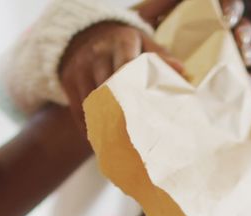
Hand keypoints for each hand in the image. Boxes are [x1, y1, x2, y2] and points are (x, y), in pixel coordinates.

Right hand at [58, 0, 250, 127]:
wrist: (88, 33)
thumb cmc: (126, 44)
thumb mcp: (144, 43)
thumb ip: (160, 58)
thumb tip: (182, 71)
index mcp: (121, 41)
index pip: (126, 65)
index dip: (132, 87)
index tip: (142, 112)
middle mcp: (97, 52)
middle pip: (107, 86)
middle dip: (119, 112)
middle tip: (133, 138)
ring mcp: (80, 66)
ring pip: (91, 101)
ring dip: (103, 123)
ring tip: (118, 146)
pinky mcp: (68, 80)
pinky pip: (77, 109)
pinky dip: (88, 126)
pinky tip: (100, 142)